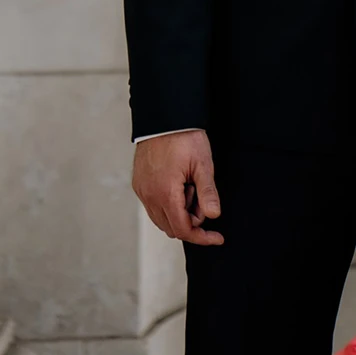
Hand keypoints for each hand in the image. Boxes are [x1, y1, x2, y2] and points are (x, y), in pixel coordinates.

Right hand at [131, 130, 222, 246]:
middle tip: (203, 199)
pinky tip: (180, 186)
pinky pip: (153, 206)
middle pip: (171, 228)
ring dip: (179, 213)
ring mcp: (142, 190)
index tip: (217, 238)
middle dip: (191, 222)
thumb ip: (207, 192)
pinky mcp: (139, 183)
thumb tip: (213, 216)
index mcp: (165, 193)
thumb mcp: (203, 163)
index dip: (202, 237)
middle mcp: (149, 195)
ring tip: (191, 187)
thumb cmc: (185, 136)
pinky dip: (168, 205)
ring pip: (161, 219)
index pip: (183, 229)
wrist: (164, 117)